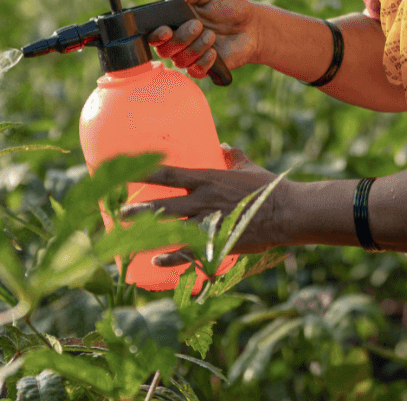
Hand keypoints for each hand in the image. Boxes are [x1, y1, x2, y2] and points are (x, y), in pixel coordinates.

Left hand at [121, 145, 285, 266]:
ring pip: (170, 230)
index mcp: (207, 179)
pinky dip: (171, 258)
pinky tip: (155, 261)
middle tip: (118, 211)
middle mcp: (202, 201)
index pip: (168, 174)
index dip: (144, 172)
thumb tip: (224, 145)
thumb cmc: (268, 187)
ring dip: (147, 234)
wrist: (287, 212)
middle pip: (162, 205)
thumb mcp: (247, 167)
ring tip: (126, 237)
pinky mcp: (217, 243)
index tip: (124, 170)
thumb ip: (233, 155)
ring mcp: (208, 224)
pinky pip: (189, 253)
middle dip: (138, 209)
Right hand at [147, 0, 261, 78]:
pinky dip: (204, 61)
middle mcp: (178, 40)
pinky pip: (194, 72)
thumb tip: (167, 0)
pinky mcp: (204, 68)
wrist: (252, 24)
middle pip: (164, 50)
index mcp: (174, 22)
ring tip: (211, 34)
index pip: (153, 34)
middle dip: (180, 38)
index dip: (155, 35)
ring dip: (196, 47)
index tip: (166, 30)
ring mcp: (191, 56)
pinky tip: (215, 51)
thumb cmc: (228, 5)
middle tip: (198, 25)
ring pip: (180, 60)